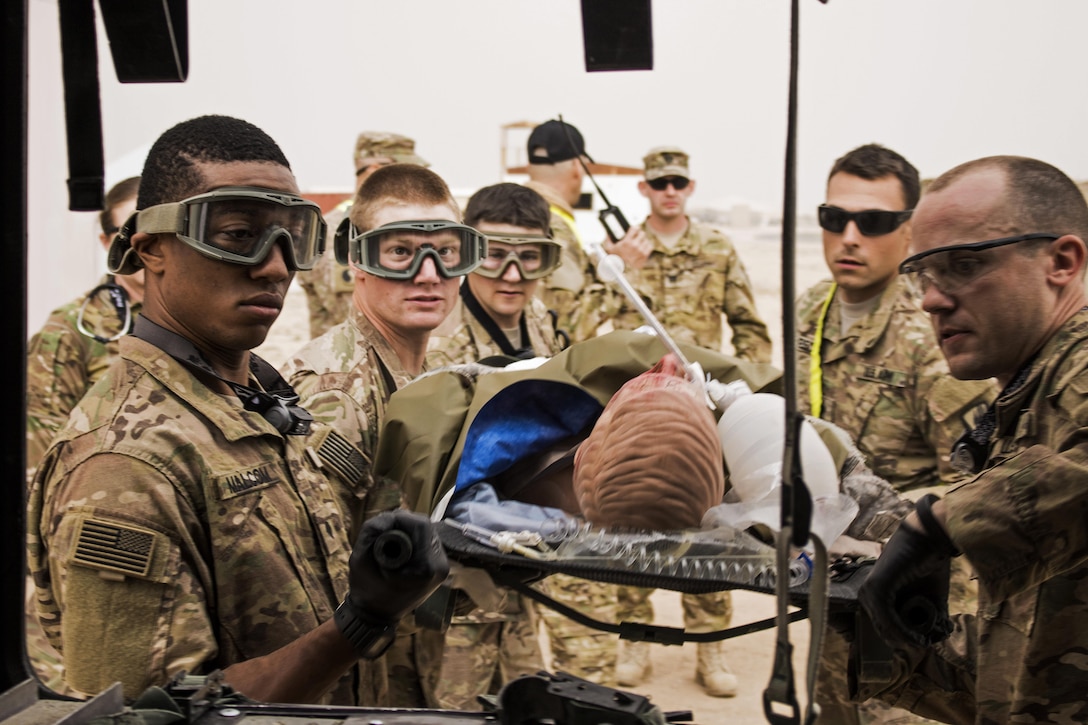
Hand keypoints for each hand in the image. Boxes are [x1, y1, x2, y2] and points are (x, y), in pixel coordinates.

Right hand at [346, 510, 449, 623]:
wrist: (375, 616)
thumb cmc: (367, 590)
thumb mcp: (361, 558)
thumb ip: (372, 531)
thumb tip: (388, 516)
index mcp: (426, 568)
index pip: (420, 526)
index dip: (400, 518)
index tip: (383, 524)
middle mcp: (440, 567)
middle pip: (427, 527)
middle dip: (404, 523)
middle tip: (385, 529)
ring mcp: (442, 568)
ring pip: (428, 533)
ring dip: (409, 530)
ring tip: (390, 538)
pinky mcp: (438, 568)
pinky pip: (428, 543)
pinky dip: (413, 539)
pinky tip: (400, 545)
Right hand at [603, 226, 651, 269]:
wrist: (621, 268)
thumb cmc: (615, 257)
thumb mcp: (609, 247)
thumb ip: (608, 239)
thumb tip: (608, 232)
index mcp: (627, 242)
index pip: (635, 228)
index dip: (635, 228)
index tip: (634, 229)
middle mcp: (635, 246)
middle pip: (642, 233)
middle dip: (639, 234)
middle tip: (636, 237)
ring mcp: (641, 251)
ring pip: (646, 240)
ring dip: (643, 241)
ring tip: (639, 243)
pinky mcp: (645, 256)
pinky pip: (650, 246)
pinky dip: (647, 246)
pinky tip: (642, 247)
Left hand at [857, 516, 954, 648]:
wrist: (930, 539)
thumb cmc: (930, 565)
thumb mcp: (930, 598)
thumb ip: (929, 618)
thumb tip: (933, 641)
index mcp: (877, 595)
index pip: (882, 626)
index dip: (901, 640)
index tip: (921, 644)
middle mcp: (868, 593)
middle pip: (882, 630)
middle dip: (903, 641)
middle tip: (925, 644)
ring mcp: (870, 590)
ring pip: (884, 627)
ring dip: (904, 639)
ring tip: (923, 642)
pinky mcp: (876, 588)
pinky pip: (886, 618)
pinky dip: (901, 631)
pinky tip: (916, 638)